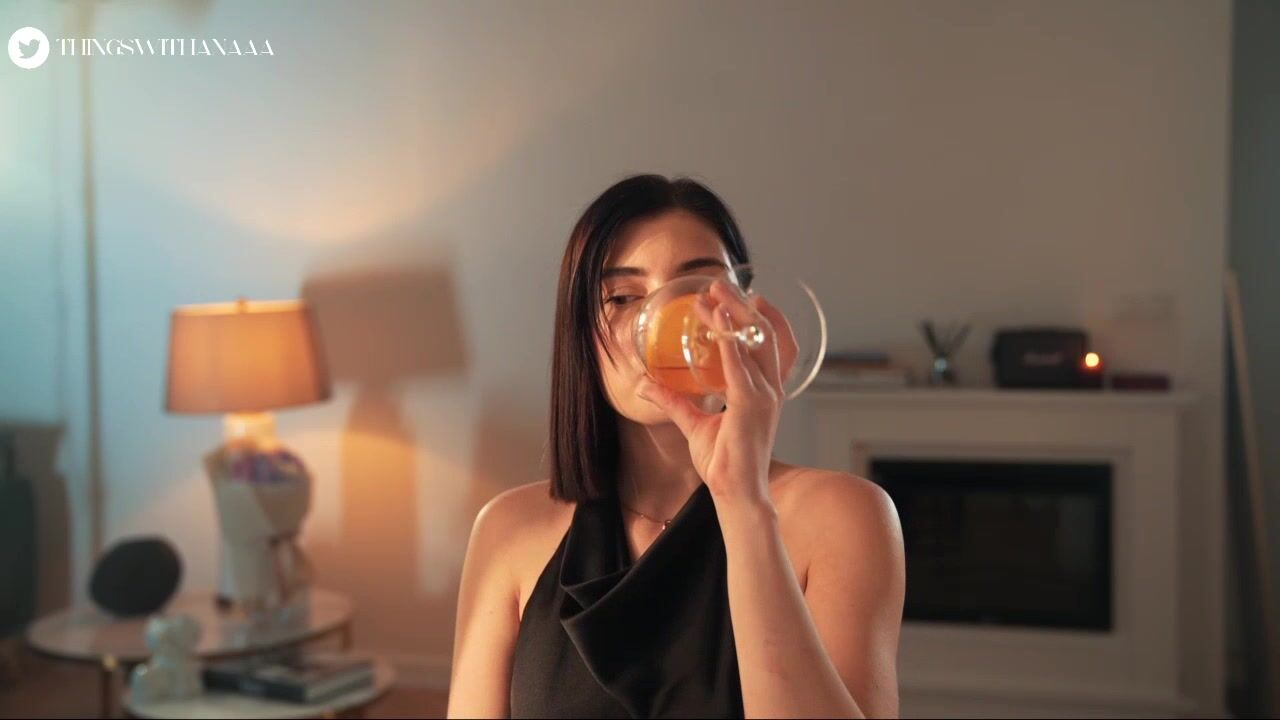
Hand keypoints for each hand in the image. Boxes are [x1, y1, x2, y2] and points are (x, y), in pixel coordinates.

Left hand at [637, 279, 790, 504]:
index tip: (731, 296)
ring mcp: (764, 395)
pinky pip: (740, 365)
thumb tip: (644, 385)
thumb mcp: (693, 423)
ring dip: (733, 313)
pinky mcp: (752, 405)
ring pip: (754, 340)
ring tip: (714, 294)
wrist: (736, 492)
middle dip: (742, 305)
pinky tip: (716, 321)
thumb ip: (673, 401)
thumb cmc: (723, 461)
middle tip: (718, 284)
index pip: (765, 342)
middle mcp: (769, 387)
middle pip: (763, 332)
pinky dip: (729, 340)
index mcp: (763, 389)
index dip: (752, 316)